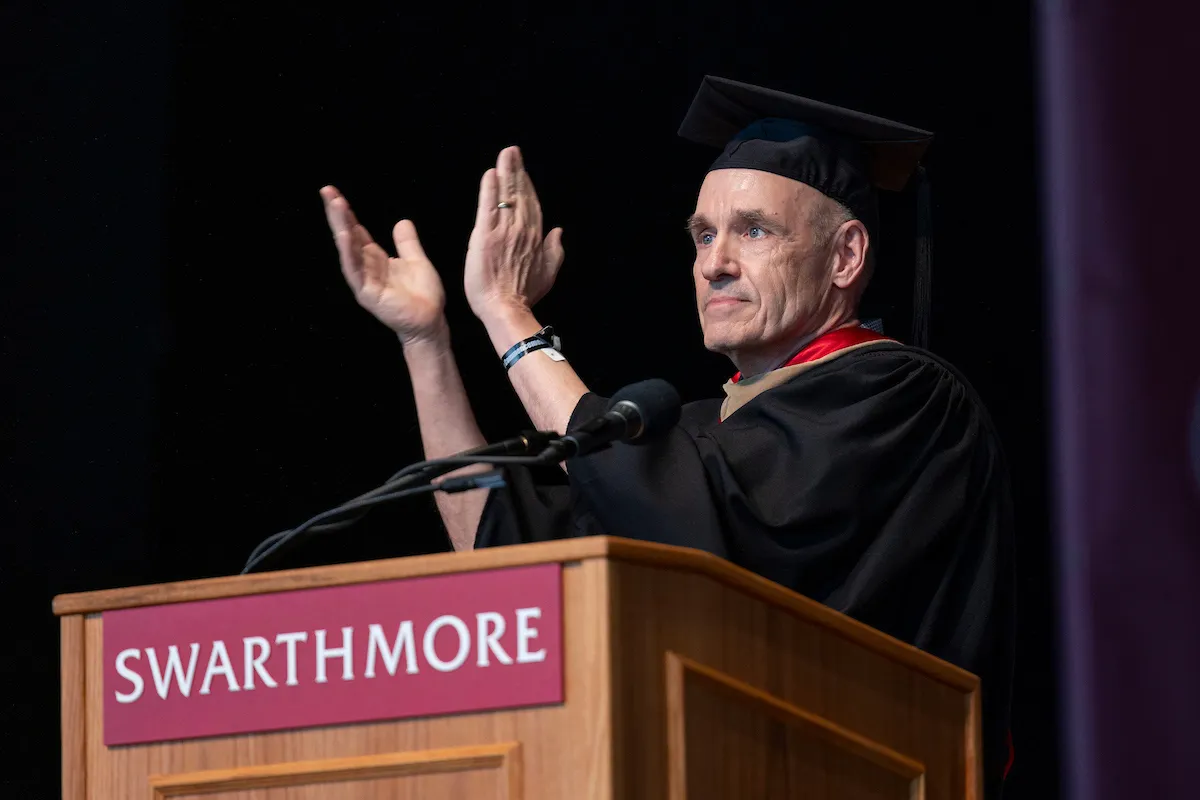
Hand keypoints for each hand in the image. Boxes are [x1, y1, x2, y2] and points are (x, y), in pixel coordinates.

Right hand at [321, 186, 446, 345]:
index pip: (356, 231)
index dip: (346, 213)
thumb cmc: (424, 295)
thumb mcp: (417, 261)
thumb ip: (408, 243)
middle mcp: (365, 267)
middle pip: (348, 236)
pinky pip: (355, 270)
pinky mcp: (367, 293)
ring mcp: (364, 280)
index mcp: (375, 258)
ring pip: (348, 250)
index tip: (333, 192)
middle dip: (337, 214)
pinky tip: (344, 235)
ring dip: (341, 227)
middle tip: (326, 190)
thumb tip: (402, 221)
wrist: (431, 321)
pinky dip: (348, 252)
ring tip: (335, 205)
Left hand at [464, 146, 564, 324]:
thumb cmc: (525, 295)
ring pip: (506, 196)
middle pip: (520, 195)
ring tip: (505, 154)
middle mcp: (522, 229)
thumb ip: (555, 251)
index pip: (532, 205)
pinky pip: (488, 207)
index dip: (527, 186)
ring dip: (505, 173)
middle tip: (512, 151)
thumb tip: (559, 232)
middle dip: (516, 171)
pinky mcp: (486, 235)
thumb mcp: (548, 274)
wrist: (506, 308)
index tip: (522, 171)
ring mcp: (504, 231)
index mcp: (536, 237)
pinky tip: (490, 174)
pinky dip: (489, 190)